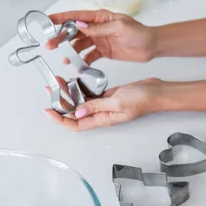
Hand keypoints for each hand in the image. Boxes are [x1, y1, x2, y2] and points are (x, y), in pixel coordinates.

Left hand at [44, 78, 161, 130]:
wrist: (156, 92)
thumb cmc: (142, 99)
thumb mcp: (117, 102)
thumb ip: (97, 106)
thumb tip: (77, 111)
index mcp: (103, 119)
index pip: (76, 124)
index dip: (61, 120)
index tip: (49, 110)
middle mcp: (101, 114)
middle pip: (75, 113)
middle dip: (61, 103)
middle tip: (52, 89)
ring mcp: (104, 105)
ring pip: (81, 102)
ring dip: (69, 94)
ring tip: (60, 81)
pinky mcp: (107, 96)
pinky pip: (89, 95)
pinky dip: (80, 88)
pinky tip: (75, 81)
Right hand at [47, 10, 154, 64]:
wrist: (151, 46)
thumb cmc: (139, 33)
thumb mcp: (119, 28)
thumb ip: (99, 28)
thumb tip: (80, 25)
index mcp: (100, 17)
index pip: (76, 16)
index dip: (61, 18)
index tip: (48, 21)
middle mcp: (98, 28)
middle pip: (74, 32)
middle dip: (61, 37)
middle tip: (50, 44)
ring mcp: (100, 40)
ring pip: (80, 45)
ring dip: (71, 51)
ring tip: (65, 59)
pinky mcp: (104, 52)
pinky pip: (90, 56)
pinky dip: (83, 61)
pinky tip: (78, 66)